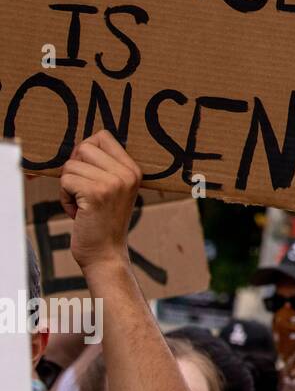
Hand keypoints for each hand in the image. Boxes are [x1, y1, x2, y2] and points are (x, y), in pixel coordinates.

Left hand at [58, 131, 141, 271]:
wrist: (106, 254)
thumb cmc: (102, 222)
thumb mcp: (113, 189)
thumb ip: (104, 167)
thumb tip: (79, 145)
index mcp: (133, 169)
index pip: (102, 136)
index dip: (85, 152)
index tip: (86, 173)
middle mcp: (127, 173)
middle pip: (84, 148)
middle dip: (75, 169)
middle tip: (83, 191)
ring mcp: (113, 182)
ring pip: (71, 166)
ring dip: (68, 186)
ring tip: (82, 204)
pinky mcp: (96, 193)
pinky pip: (65, 181)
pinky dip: (64, 198)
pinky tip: (77, 212)